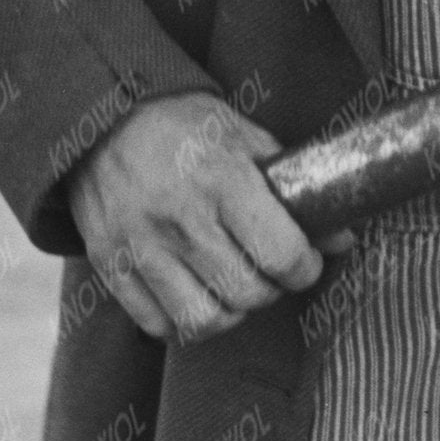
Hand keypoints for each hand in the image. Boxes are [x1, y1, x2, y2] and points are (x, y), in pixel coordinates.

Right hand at [68, 91, 323, 339]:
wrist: (99, 117)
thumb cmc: (181, 127)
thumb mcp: (243, 137)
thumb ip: (292, 188)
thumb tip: (340, 239)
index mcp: (221, 178)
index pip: (281, 254)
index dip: (305, 268)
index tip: (304, 261)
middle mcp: (179, 217)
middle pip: (248, 294)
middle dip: (270, 289)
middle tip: (267, 270)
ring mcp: (139, 244)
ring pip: (204, 320)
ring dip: (229, 312)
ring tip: (231, 287)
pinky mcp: (109, 263)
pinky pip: (158, 323)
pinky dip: (182, 321)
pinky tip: (193, 294)